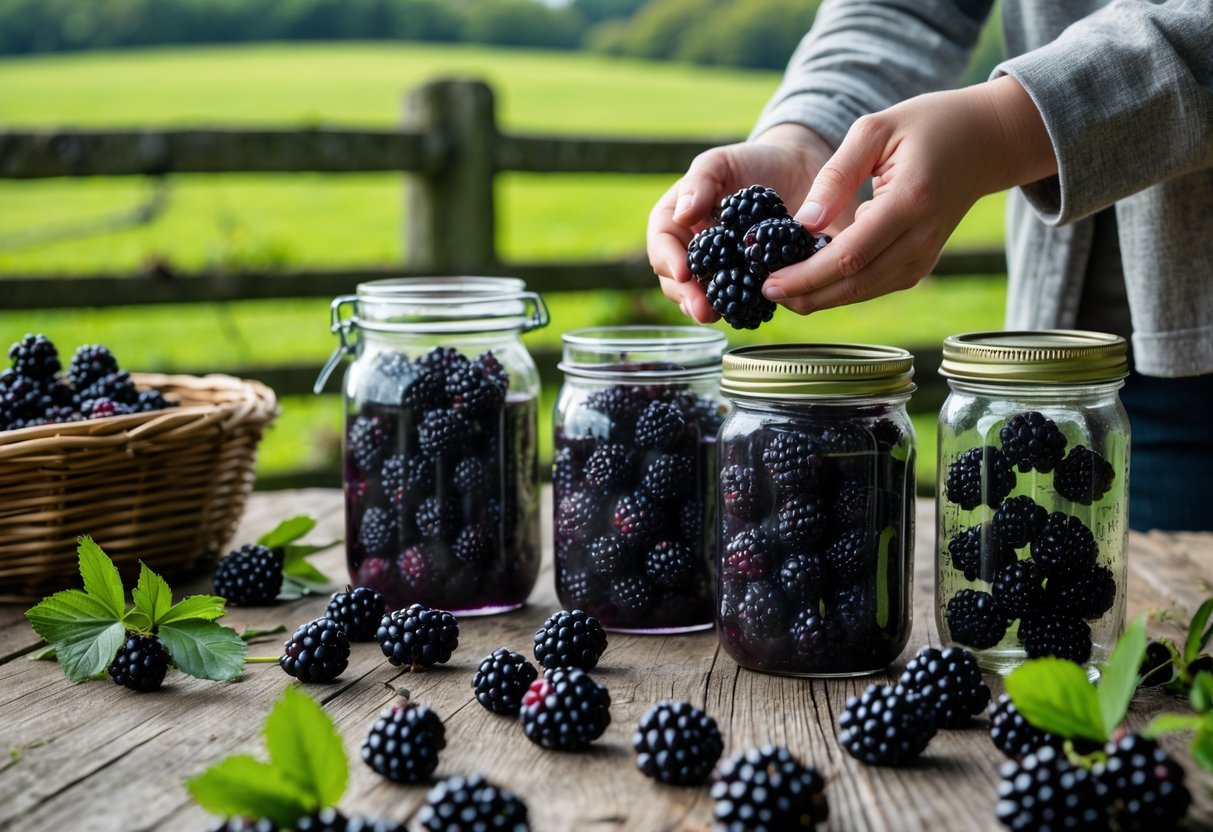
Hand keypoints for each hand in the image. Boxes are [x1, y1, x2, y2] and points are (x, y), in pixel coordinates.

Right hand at [647, 124, 845, 323]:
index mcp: (675, 222)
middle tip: (703, 310)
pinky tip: (750, 313)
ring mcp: (717, 269)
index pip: (662, 246)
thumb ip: (698, 183)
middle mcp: (691, 251)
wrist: (793, 171)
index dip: (670, 262)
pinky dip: (741, 308)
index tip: (685, 273)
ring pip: (703, 296)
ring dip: (710, 309)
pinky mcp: (745, 281)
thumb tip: (683, 215)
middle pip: (677, 281)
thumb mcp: (719, 162)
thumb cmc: (749, 162)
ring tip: (721, 317)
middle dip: (688, 297)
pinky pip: (738, 300)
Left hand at [763, 75, 1055, 313]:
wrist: (987, 141)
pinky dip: (838, 290)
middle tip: (764, 291)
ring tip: (778, 290)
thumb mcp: (876, 130)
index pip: (849, 255)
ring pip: (862, 292)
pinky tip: (808, 284)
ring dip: (818, 297)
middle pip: (854, 283)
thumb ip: (836, 174)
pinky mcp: (920, 265)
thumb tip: (803, 221)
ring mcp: (924, 257)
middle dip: (805, 294)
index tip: (768, 280)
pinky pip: (872, 286)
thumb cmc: (928, 125)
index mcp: (910, 202)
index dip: (805, 275)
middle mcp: (921, 240)